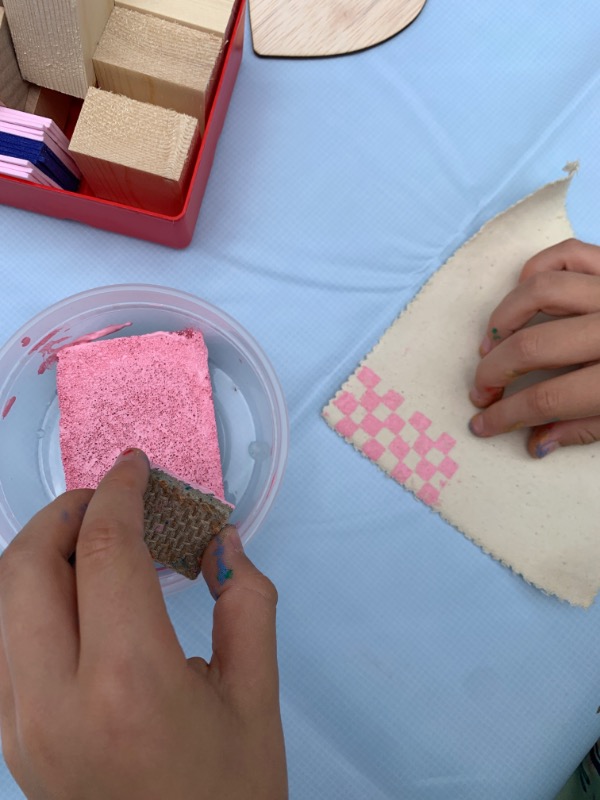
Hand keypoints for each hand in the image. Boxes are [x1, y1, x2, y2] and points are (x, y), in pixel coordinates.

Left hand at [0, 448, 286, 799]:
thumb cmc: (231, 795)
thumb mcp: (256, 698)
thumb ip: (246, 602)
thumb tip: (219, 541)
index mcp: (128, 681)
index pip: (105, 551)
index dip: (119, 492)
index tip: (136, 466)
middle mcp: (54, 699)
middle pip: (25, 565)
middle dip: (66, 513)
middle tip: (112, 502)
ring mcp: (18, 725)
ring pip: (1, 601)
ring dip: (42, 553)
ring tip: (93, 544)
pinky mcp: (8, 741)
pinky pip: (1, 643)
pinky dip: (29, 599)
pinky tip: (74, 600)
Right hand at [469, 238, 599, 456]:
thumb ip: (587, 428)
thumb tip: (535, 441)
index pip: (547, 399)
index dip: (507, 416)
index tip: (482, 424)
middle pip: (532, 346)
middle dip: (493, 372)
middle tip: (481, 390)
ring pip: (539, 291)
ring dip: (502, 320)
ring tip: (492, 343)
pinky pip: (566, 253)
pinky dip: (534, 271)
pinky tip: (522, 294)